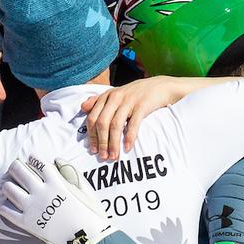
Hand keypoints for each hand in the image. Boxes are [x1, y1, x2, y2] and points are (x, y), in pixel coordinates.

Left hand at [0, 154, 114, 243]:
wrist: (89, 240)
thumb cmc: (91, 214)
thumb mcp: (86, 189)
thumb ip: (71, 172)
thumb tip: (57, 159)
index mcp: (56, 181)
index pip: (38, 161)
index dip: (33, 158)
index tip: (31, 159)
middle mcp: (41, 191)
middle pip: (18, 170)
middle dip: (16, 167)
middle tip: (16, 169)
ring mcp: (32, 207)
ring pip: (9, 189)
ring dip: (9, 186)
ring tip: (11, 188)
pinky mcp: (27, 223)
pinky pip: (7, 211)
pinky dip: (5, 207)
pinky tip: (8, 207)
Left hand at [82, 76, 236, 159]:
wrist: (161, 86)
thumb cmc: (136, 94)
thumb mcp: (116, 94)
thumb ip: (99, 100)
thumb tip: (82, 107)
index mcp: (106, 96)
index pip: (92, 118)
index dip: (91, 135)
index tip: (93, 150)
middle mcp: (115, 97)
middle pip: (102, 123)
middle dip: (101, 142)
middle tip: (102, 157)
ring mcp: (129, 101)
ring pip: (115, 125)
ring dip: (113, 143)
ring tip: (113, 156)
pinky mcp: (142, 105)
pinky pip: (133, 124)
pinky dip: (129, 137)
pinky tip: (128, 148)